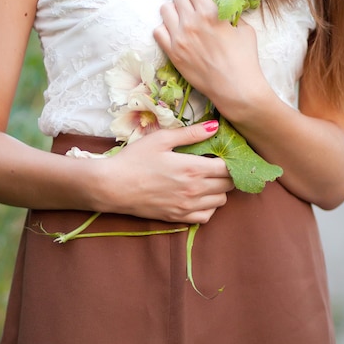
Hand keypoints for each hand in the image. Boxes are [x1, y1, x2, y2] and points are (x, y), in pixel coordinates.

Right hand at [94, 121, 232, 223]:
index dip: (231, 160)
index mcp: (193, 168)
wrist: (113, 186)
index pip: (228, 168)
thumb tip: (215, 126)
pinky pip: (206, 216)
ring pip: (220, 202)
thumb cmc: (135, 159)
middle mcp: (195, 190)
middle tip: (217, 164)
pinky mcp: (178, 217)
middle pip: (228, 185)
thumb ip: (191, 134)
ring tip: (207, 179)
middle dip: (227, 174)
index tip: (226, 154)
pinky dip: (208, 207)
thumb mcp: (161, 139)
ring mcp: (187, 206)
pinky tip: (199, 196)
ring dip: (219, 190)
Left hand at [153, 0, 264, 110]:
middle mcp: (190, 22)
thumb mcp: (245, 28)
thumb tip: (223, 4)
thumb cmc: (245, 58)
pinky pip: (158, 31)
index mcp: (209, 12)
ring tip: (186, 19)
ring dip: (176, 10)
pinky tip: (177, 33)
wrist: (235, 88)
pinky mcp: (172, 53)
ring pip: (165, 9)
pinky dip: (166, 28)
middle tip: (197, 6)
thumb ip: (231, 12)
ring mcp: (178, 38)